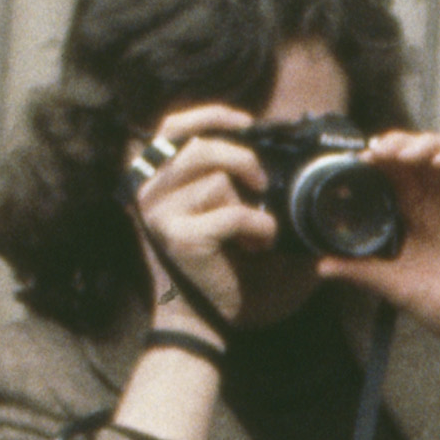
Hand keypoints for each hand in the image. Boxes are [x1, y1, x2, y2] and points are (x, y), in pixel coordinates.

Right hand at [132, 99, 284, 327]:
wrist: (208, 324)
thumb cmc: (224, 271)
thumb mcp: (232, 214)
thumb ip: (241, 180)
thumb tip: (288, 150)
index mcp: (158, 180)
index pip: (172, 127)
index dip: (210, 116)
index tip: (246, 123)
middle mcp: (150, 193)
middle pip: (200, 148)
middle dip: (242, 158)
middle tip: (263, 185)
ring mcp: (161, 214)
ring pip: (215, 180)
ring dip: (249, 202)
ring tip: (257, 231)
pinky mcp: (180, 238)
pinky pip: (230, 214)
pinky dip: (256, 227)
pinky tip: (260, 246)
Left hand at [323, 133, 439, 379]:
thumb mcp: (397, 287)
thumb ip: (363, 273)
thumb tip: (320, 266)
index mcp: (415, 217)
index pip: (393, 176)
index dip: (377, 162)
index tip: (358, 161)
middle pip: (416, 156)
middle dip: (396, 145)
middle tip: (377, 151)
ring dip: (424, 144)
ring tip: (404, 154)